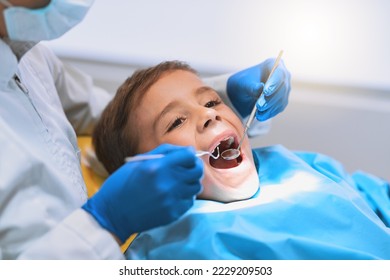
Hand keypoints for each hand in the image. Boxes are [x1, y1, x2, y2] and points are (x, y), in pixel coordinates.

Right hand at [82, 144, 203, 242]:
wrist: (112, 214)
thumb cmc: (122, 184)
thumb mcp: (138, 162)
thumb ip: (164, 153)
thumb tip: (186, 150)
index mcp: (157, 167)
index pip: (189, 155)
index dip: (189, 154)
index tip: (186, 156)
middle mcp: (167, 183)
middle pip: (197, 171)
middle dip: (194, 167)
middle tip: (187, 168)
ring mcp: (171, 200)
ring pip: (195, 187)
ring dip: (189, 183)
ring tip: (177, 183)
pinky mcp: (173, 214)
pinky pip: (189, 201)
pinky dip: (184, 197)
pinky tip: (172, 196)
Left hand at [227, 58, 290, 120]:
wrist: (243, 92)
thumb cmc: (243, 83)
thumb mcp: (243, 83)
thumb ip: (251, 85)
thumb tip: (260, 88)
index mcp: (274, 64)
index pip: (278, 73)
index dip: (274, 83)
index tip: (265, 92)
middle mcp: (283, 76)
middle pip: (282, 88)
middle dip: (270, 99)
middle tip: (259, 106)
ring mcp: (284, 88)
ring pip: (281, 99)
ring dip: (270, 108)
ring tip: (257, 113)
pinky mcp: (282, 100)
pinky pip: (279, 108)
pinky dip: (270, 113)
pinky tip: (260, 116)